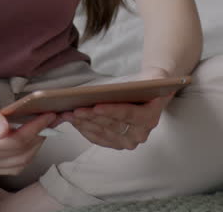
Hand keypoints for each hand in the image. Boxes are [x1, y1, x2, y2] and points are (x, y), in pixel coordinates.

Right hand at [0, 79, 57, 175]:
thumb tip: (3, 131)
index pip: (15, 141)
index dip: (35, 128)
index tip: (49, 115)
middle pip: (21, 153)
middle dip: (40, 136)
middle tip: (51, 118)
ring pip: (21, 162)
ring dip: (36, 145)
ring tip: (44, 127)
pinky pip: (15, 165)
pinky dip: (27, 153)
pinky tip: (31, 137)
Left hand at [56, 66, 175, 150]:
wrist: (154, 95)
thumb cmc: (149, 85)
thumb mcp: (152, 78)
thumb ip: (144, 82)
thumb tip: (120, 85)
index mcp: (150, 117)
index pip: (128, 114)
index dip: (111, 111)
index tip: (95, 107)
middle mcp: (140, 133)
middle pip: (111, 125)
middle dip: (91, 117)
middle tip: (74, 110)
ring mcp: (128, 141)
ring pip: (102, 133)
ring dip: (84, 124)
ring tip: (68, 114)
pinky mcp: (117, 144)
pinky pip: (98, 138)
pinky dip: (85, 130)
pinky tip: (74, 122)